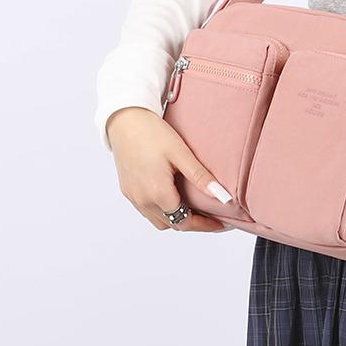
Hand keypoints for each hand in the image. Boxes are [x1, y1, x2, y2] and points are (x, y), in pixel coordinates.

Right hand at [106, 106, 233, 232]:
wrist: (124, 120)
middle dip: (192, 222)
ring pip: (158, 220)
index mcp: (157, 193)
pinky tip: (173, 195)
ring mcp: (133, 196)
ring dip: (176, 218)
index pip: (185, 222)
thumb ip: (200, 178)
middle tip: (210, 214)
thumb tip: (222, 197)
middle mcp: (142, 200)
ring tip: (194, 206)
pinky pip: (146, 210)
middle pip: (172, 223)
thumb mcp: (181, 153)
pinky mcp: (127, 190)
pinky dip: (162, 210)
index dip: (204, 225)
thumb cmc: (151, 133)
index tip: (220, 223)